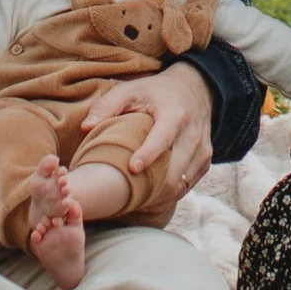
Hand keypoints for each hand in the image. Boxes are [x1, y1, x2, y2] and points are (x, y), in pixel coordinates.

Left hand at [74, 60, 213, 190]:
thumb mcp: (130, 90)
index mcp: (174, 114)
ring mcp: (201, 149)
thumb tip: (85, 128)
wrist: (195, 88)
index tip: (132, 168)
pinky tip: (150, 196)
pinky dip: (169, 194)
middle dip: (150, 187)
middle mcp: (192, 133)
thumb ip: (107, 105)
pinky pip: (187, 185)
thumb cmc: (155, 92)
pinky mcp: (205, 160)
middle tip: (123, 197)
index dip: (149, 154)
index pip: (163, 138)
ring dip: (158, 195)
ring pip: (181, 184)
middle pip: (174, 171)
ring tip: (133, 201)